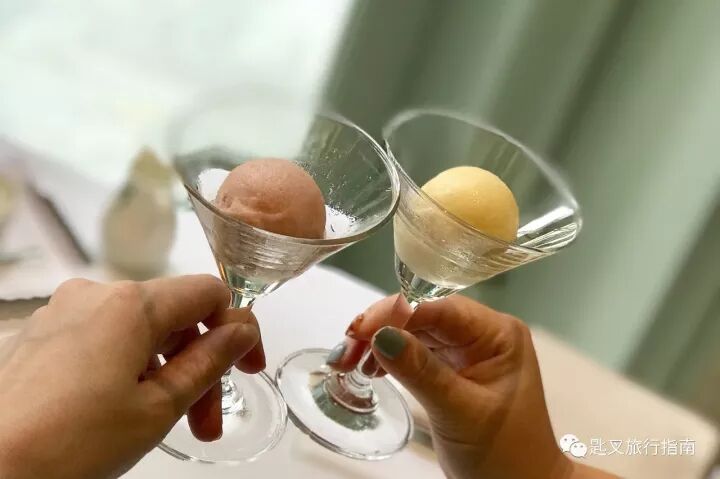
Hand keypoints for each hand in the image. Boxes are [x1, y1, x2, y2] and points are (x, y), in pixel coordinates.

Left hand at [0, 275, 262, 478]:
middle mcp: (95, 294)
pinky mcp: (40, 336)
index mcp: (131, 304)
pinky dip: (127, 368)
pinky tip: (122, 410)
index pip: (209, 293)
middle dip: (199, 364)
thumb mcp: (159, 406)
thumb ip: (211, 360)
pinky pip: (103, 338)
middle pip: (173, 316)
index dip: (237, 329)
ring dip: (164, 371)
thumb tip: (243, 329)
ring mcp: (62, 313)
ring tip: (166, 424)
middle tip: (206, 421)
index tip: (247, 369)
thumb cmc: (70, 444)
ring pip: (138, 330)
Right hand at [329, 295, 616, 478]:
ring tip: (348, 360)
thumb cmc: (504, 453)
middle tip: (345, 349)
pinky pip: (416, 350)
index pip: (440, 308)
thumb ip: (420, 371)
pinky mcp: (453, 367)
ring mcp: (467, 349)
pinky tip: (370, 366)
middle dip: (381, 328)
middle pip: (423, 316)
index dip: (397, 313)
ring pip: (414, 331)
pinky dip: (390, 356)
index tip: (361, 329)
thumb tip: (381, 335)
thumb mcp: (459, 411)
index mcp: (498, 334)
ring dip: (380, 342)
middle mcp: (483, 333)